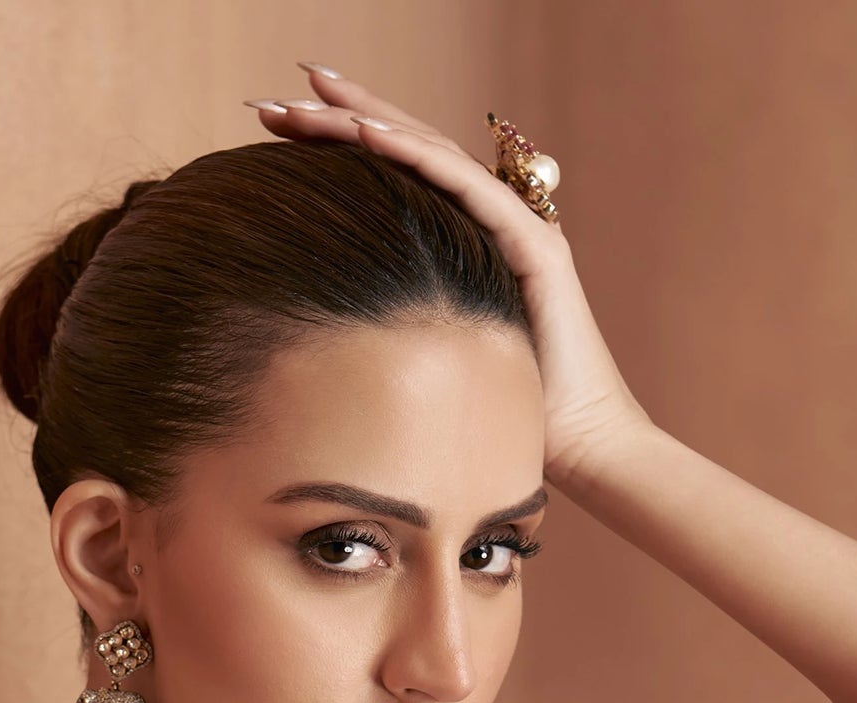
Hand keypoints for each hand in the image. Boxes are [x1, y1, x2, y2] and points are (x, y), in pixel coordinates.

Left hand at [248, 68, 648, 492]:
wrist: (581, 451)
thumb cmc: (509, 423)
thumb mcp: (429, 365)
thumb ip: (391, 333)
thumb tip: (318, 339)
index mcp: (465, 245)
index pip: (396, 178)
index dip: (339, 147)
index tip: (277, 129)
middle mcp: (492, 224)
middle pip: (409, 151)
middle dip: (342, 118)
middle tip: (275, 98)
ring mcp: (517, 229)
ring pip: (431, 155)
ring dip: (367, 123)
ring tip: (308, 98)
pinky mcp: (535, 248)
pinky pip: (467, 188)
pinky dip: (416, 156)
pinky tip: (367, 133)